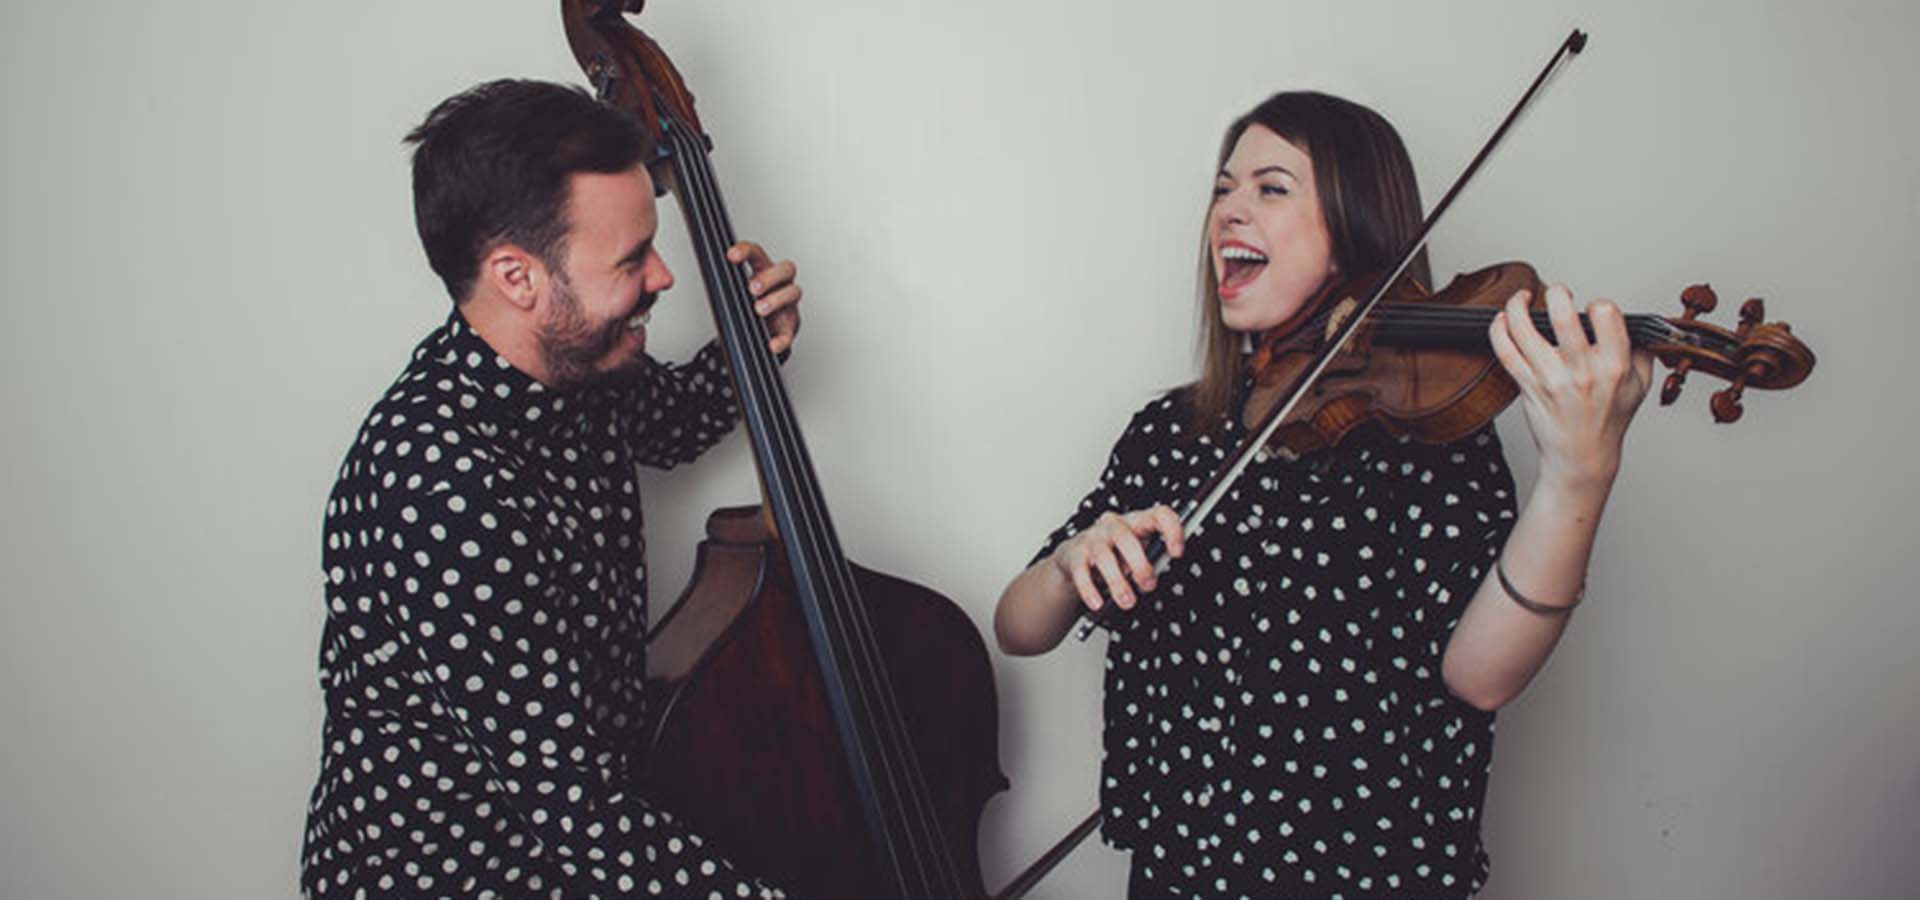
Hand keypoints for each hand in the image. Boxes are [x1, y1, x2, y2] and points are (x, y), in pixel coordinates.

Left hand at [726, 241, 801, 354]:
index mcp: (764, 271)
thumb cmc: (749, 306)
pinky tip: (771, 344)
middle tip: (753, 288)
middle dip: (769, 276)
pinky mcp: (789, 328)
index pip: (758, 254)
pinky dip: (781, 339)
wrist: (763, 330)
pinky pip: (789, 333)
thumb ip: (727, 284)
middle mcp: (780, 285)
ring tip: (759, 310)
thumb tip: (707, 277)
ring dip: (776, 300)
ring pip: (793, 293)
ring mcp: (787, 305)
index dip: (746, 251)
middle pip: (786, 269)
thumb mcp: (737, 291)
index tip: (731, 256)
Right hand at [1050, 507, 1184, 611]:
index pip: (1158, 515)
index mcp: (1137, 522)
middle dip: (1140, 565)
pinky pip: (1081, 572)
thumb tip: (1158, 579)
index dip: (1171, 530)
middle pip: (1126, 538)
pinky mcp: (1075, 555)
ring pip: (1104, 556)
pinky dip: (1089, 590)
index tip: (1176, 553)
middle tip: (1148, 586)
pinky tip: (1098, 603)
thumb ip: (1152, 561)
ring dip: (1117, 582)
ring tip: (1127, 601)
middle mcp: (1114, 526)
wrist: (1075, 557)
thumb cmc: (1114, 554)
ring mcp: (1092, 539)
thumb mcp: (1137, 553)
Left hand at [1488, 284, 1654, 488]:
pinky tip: (1502, 320)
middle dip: (1557, 293)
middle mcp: (1582, 371)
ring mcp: (1551, 379)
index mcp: (1614, 366)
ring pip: (1524, 330)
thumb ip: (1641, 351)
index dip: (1597, 303)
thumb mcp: (1640, 385)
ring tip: (1522, 299)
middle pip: (1563, 317)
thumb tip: (1635, 324)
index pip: (1605, 315)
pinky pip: (1505, 352)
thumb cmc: (1609, 420)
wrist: (1582, 456)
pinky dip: (1498, 331)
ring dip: (1518, 306)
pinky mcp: (1527, 387)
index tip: (1592, 309)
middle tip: (1556, 293)